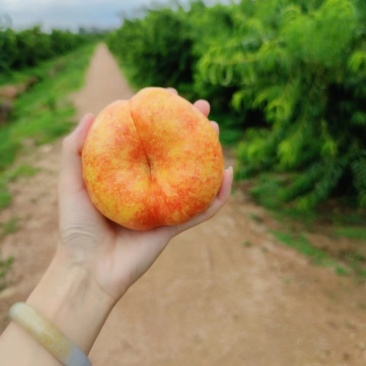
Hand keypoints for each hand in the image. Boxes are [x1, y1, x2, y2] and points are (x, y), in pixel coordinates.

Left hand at [58, 95, 232, 303]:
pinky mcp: (174, 225)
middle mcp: (150, 185)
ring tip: (216, 129)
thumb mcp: (70, 182)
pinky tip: (229, 174)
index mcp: (130, 173)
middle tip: (203, 107)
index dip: (162, 116)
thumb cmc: (76, 226)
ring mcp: (165, 204)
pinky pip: (202, 209)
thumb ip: (74, 149)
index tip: (170, 95)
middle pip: (176, 151)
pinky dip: (219, 195)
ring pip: (194, 175)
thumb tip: (93, 113)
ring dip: (209, 152)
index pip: (150, 138)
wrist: (87, 268)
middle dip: (192, 127)